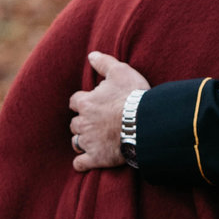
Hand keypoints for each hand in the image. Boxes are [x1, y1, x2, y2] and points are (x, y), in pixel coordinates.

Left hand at [69, 51, 147, 170]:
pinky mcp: (96, 158)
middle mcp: (83, 122)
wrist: (144, 123)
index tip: (92, 104)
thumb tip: (91, 55)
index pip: (75, 102)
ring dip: (81, 141)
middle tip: (96, 123)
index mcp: (85, 103)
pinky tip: (86, 162)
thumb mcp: (120, 72)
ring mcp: (88, 141)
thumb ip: (104, 63)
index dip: (83, 102)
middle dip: (82, 123)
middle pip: (74, 124)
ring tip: (93, 140)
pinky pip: (80, 163)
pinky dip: (82, 163)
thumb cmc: (133, 96)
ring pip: (76, 142)